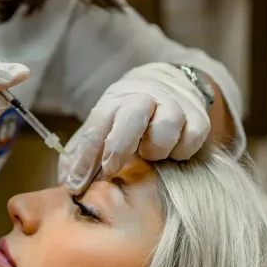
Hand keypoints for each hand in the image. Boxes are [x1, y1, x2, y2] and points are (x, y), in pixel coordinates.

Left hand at [58, 62, 209, 192]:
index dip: (85, 158)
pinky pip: (192, 139)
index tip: (76, 184)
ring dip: (156, 149)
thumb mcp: (103, 125)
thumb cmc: (128, 115)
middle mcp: (144, 98)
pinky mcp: (199, 115)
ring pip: (165, 129)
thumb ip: (83, 152)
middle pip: (132, 117)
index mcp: (115, 102)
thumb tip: (67, 182)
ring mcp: (174, 105)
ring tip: (150, 154)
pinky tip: (173, 151)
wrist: (168, 82)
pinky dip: (182, 150)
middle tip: (111, 169)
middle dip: (119, 146)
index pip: (96, 127)